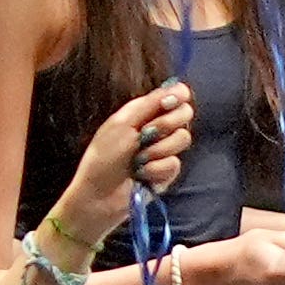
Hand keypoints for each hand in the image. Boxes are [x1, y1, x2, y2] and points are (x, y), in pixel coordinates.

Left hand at [49, 79, 196, 250]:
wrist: (99, 196)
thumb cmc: (103, 158)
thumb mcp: (122, 124)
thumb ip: (150, 104)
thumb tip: (180, 88)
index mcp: (144, 113)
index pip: (176, 96)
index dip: (178, 97)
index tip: (168, 104)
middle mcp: (157, 129)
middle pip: (185, 114)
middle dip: (166, 124)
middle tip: (146, 134)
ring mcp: (163, 151)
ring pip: (183, 139)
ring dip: (158, 150)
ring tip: (138, 161)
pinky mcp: (167, 173)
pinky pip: (175, 164)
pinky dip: (156, 170)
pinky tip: (142, 176)